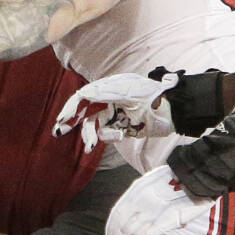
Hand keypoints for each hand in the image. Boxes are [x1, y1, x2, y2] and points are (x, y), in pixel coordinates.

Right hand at [53, 72, 174, 152]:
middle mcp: (110, 98)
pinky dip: (108, 137)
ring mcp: (115, 112)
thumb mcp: (128, 93)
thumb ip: (104, 92)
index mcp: (112, 87)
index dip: (72, 107)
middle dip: (72, 121)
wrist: (176, 113)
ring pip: (93, 125)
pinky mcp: (121, 125)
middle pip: (84, 109)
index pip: (85, 95)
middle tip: (59, 132)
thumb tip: (82, 94)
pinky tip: (117, 137)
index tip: (64, 120)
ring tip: (89, 147)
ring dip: (90, 135)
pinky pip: (106, 132)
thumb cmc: (155, 100)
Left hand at [103, 164, 214, 234]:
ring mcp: (152, 212)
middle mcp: (140, 201)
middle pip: (123, 228)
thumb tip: (143, 216)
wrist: (200, 174)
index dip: (110, 230)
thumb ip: (145, 197)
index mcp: (136, 190)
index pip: (116, 214)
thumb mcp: (156, 182)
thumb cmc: (182, 179)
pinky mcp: (166, 221)